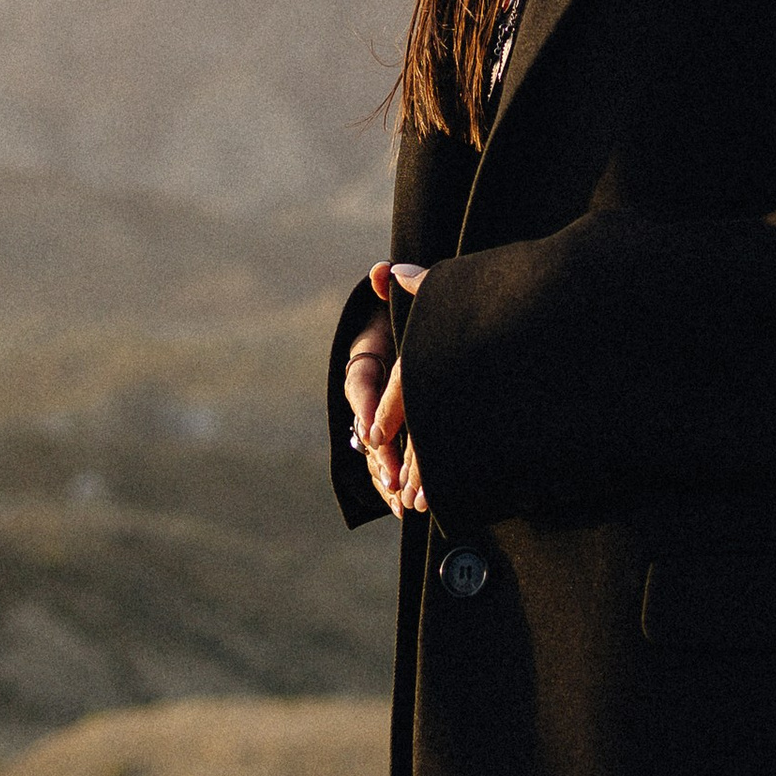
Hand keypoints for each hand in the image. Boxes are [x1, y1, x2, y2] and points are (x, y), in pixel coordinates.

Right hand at [347, 262, 429, 512]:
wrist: (412, 336)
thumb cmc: (410, 320)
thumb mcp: (404, 306)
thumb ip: (395, 290)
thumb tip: (383, 269)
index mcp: (366, 364)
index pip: (362, 388)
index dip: (370, 412)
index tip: (376, 434)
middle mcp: (369, 395)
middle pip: (370, 430)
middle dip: (384, 457)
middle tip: (397, 479)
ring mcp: (381, 419)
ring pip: (381, 453)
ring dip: (393, 479)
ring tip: (407, 503)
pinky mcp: (400, 436)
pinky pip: (396, 463)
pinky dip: (403, 485)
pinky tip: (412, 506)